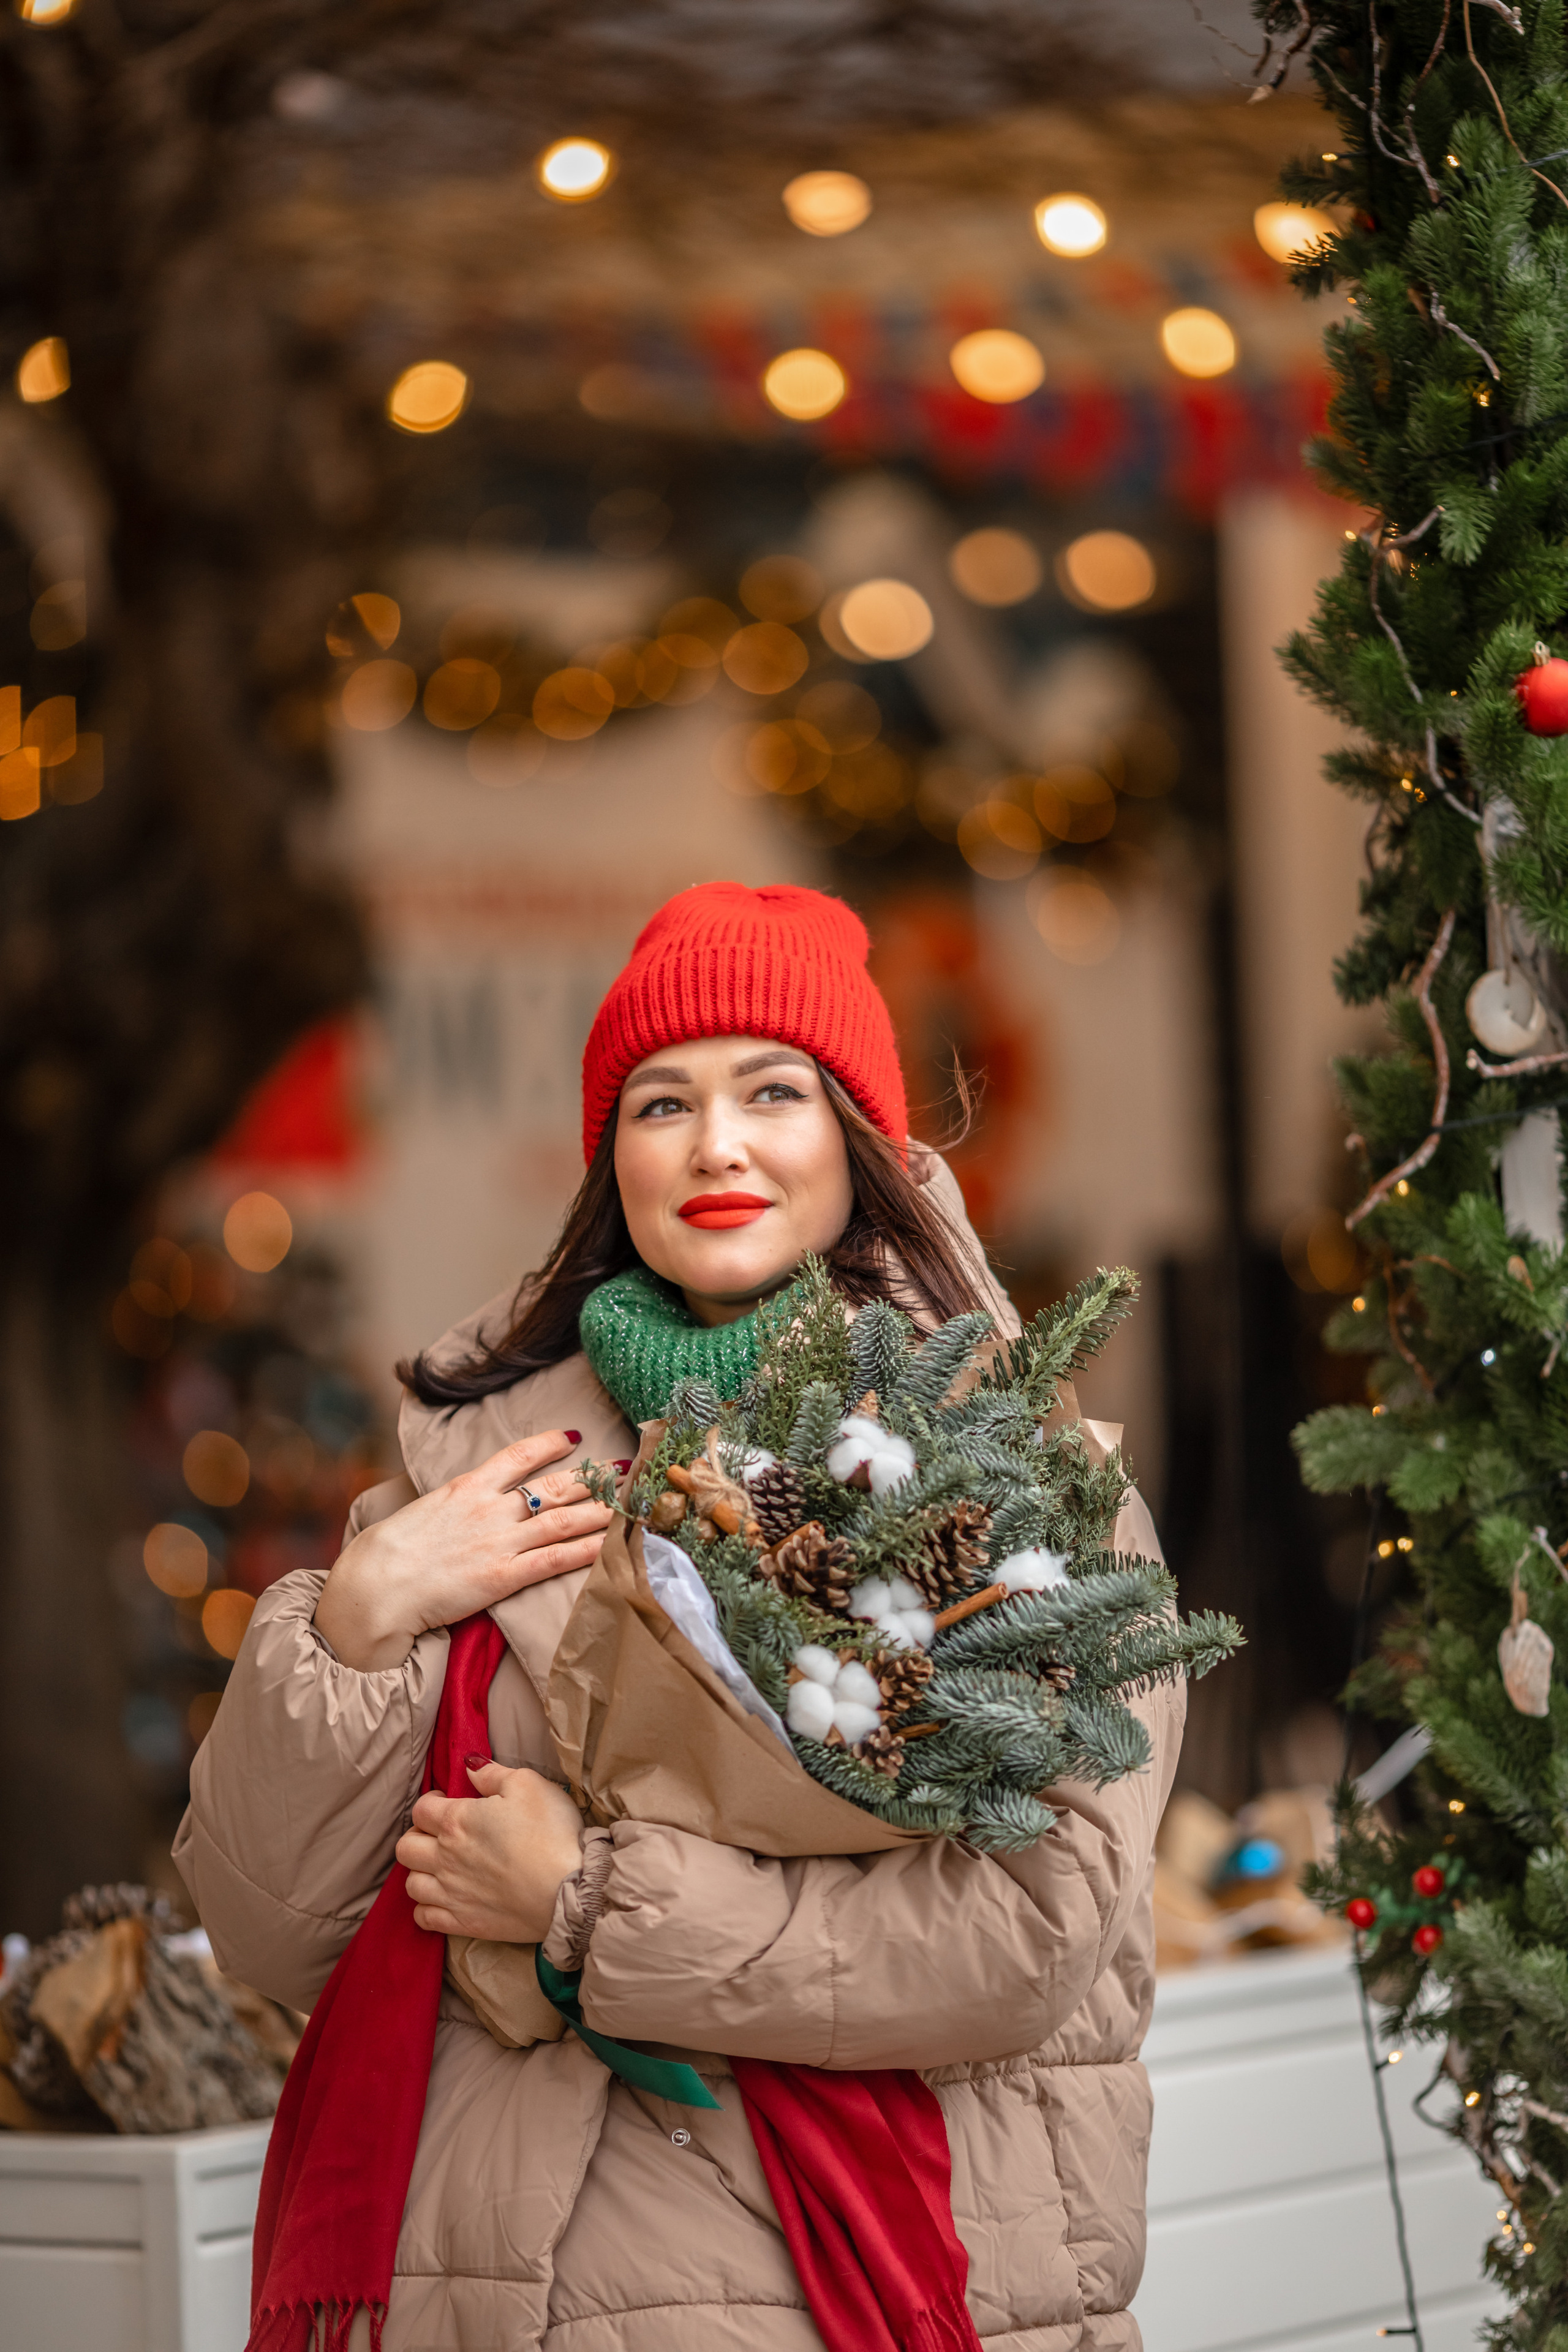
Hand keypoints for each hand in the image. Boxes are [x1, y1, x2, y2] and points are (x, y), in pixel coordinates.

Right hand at [315, 1431, 613, 1667]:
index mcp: (466, 1487)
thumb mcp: (423, 1512)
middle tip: (624, 1469)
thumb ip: (452, 1505)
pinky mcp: (504, 1576)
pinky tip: (610, 1543)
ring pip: (564, 1519)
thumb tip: (464, 1503)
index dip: (548, 1444)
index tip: (573, 1436)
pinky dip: (587, 1549)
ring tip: (629, 1502)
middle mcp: (490, 1509)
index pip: (517, 1455)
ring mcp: (500, 1541)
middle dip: (593, 1476)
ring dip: (601, 1509)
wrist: (376, 1586)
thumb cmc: (388, 1553)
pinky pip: (556, 1559)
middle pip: (553, 1485)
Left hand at [396, 1762, 584, 1942]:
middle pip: (406, 1847)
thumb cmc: (551, 1831)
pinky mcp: (462, 1923)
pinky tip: (443, 1899)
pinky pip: (424, 1918)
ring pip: (410, 1884)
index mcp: (457, 1821)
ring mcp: (450, 1894)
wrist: (568, 1890)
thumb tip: (469, 1767)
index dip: (430, 1802)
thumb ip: (492, 1774)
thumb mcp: (528, 1785)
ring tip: (441, 1867)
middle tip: (440, 1833)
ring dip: (420, 1872)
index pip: (420, 1810)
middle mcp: (445, 1858)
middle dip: (418, 1835)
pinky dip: (426, 1908)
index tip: (445, 1802)